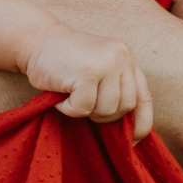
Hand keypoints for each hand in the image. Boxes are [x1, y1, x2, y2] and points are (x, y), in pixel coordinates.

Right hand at [25, 22, 152, 139]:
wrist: (38, 40)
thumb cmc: (67, 61)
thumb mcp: (99, 69)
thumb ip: (116, 89)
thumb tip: (131, 134)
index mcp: (127, 59)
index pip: (144, 98)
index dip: (141, 124)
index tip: (133, 142)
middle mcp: (121, 57)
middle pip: (125, 108)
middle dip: (103, 114)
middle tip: (83, 101)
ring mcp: (106, 63)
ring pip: (106, 110)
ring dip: (85, 110)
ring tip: (71, 93)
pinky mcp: (87, 72)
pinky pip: (84, 108)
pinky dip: (68, 108)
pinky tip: (61, 92)